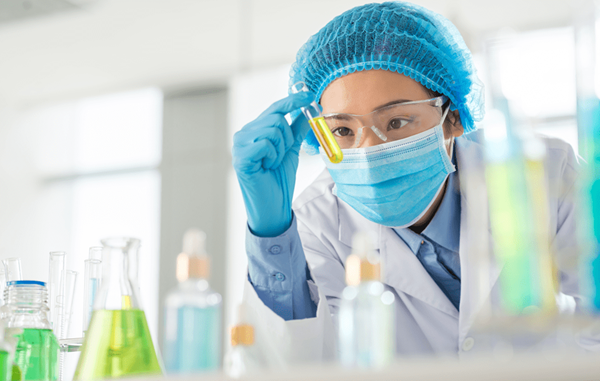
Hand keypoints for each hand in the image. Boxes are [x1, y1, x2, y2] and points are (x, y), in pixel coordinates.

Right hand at [232, 92, 314, 236]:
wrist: (272, 206)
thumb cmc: (278, 180)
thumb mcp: (291, 150)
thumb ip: (296, 129)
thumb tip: (307, 109)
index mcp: (254, 130)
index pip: (274, 109)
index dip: (292, 101)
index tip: (309, 94)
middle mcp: (244, 134)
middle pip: (276, 118)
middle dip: (286, 138)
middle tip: (280, 156)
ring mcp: (239, 145)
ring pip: (272, 130)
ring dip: (280, 149)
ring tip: (272, 163)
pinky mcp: (241, 156)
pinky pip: (266, 144)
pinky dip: (273, 156)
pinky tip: (266, 167)